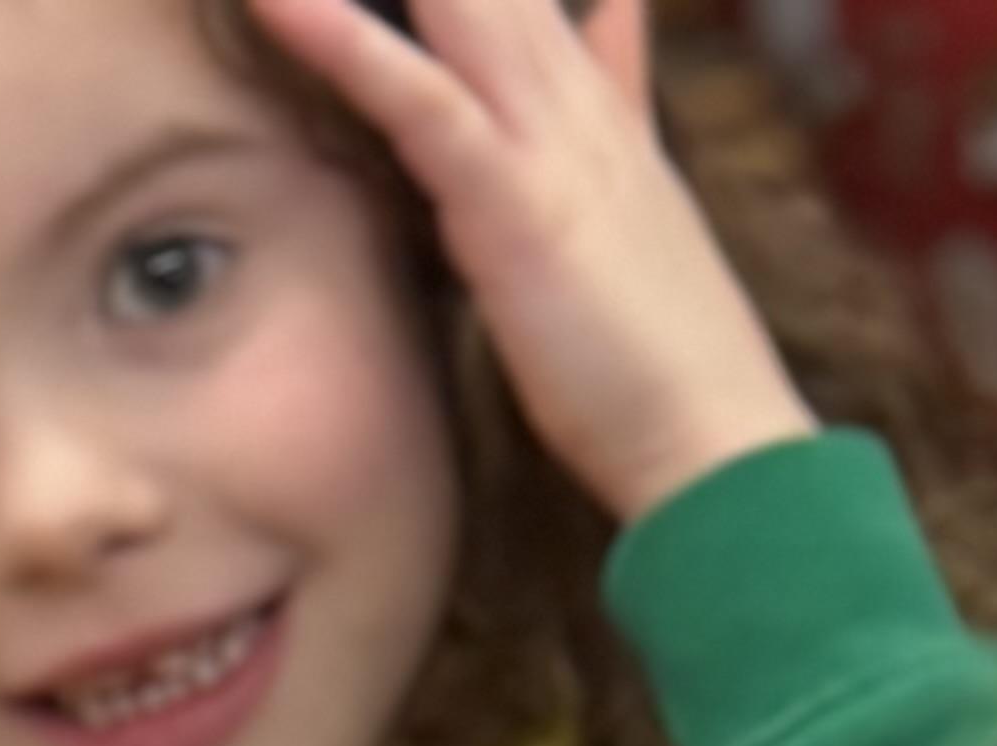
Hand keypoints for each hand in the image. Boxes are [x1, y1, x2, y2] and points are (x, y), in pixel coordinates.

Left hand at [243, 0, 812, 528]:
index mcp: (597, 113)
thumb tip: (617, 20)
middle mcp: (571, 106)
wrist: (722, 450)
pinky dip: (341, 40)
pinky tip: (274, 0)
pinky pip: (415, 96)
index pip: (529, 0)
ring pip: (451, 7)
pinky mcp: (512, 202)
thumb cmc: (674, 366)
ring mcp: (544, 146)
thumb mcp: (641, 215)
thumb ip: (620, 104)